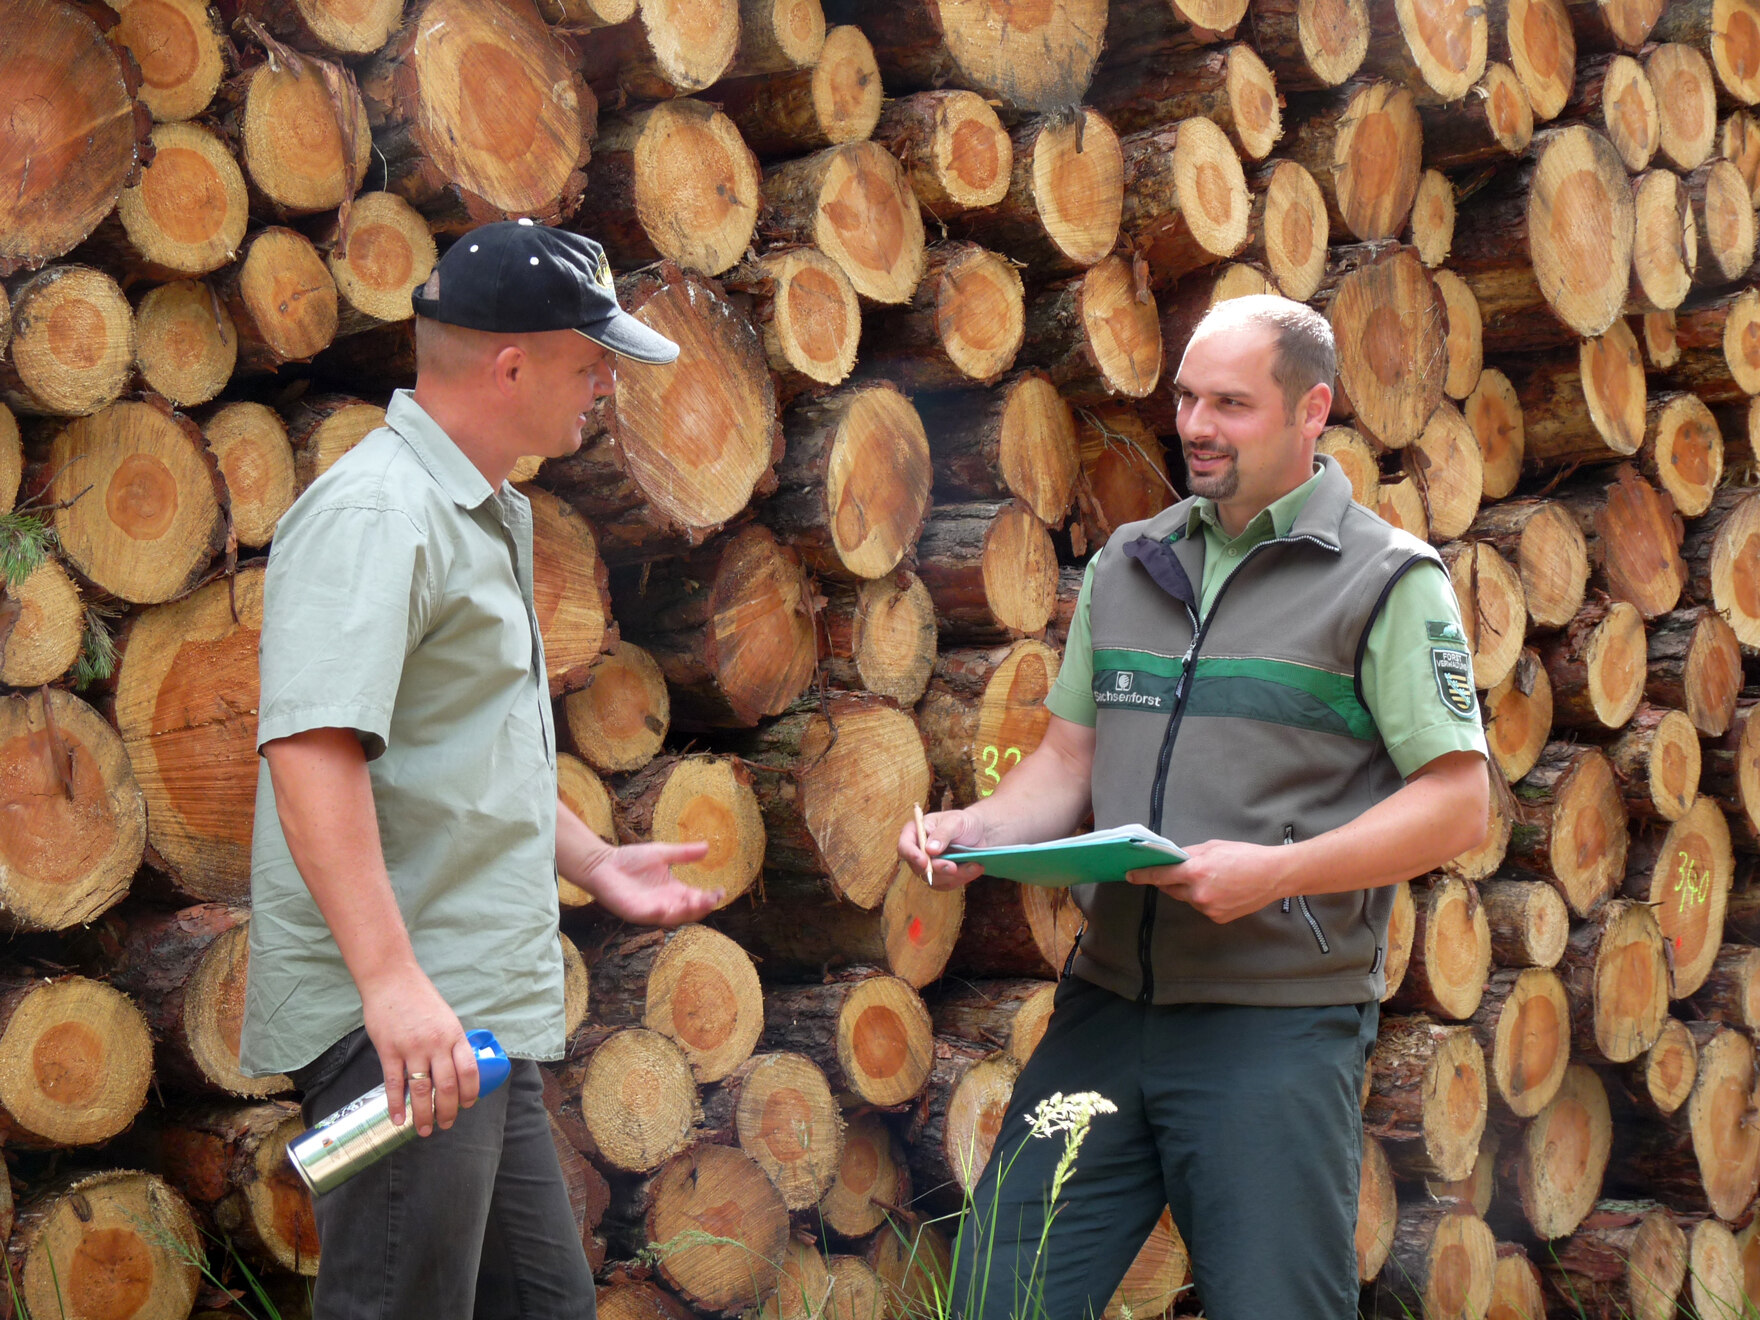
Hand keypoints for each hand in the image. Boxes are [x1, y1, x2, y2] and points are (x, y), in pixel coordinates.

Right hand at [359, 966, 479, 1136]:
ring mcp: (412, 1048)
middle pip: (447, 1086)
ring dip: (424, 1114)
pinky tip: (398, 1120)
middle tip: (446, 1124)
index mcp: (454, 1035)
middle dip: (448, 1111)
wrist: (392, 980)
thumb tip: (456, 1070)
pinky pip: (394, 1084)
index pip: (469, 1071)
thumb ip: (451, 1043)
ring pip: (422, 1090)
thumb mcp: (446, 1018)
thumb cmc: (420, 998)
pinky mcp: (389, 1050)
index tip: (467, 1106)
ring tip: (424, 1130)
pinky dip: (396, 1105)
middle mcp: (436, 1044)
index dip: (470, 1093)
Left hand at [579, 841, 717, 923]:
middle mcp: (665, 903)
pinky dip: (657, 914)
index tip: (721, 891)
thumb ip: (684, 854)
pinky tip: (664, 907)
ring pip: (673, 918)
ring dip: (685, 912)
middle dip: (702, 907)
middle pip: (689, 912)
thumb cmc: (630, 859)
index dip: (710, 898)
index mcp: (674, 891)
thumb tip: (707, 847)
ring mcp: (650, 910)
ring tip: (695, 902)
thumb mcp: (662, 853)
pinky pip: (649, 917)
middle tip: (711, 899)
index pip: (697, 898)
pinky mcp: (634, 912)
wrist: (602, 863)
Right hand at [897, 809, 986, 890]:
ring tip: (974, 864)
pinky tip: (975, 868)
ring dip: (954, 875)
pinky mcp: (941, 877)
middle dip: (937, 869)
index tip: (925, 862)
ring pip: (934, 880)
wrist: (980, 833)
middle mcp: (919, 851)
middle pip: (918, 868)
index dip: (911, 855)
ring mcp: (929, 866)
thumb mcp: (955, 822)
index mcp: (916, 832)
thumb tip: (930, 850)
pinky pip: (947, 885)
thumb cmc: (964, 822)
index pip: (904, 846)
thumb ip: (942, 833)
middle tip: (953, 867)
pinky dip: (961, 879)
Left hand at [1127, 839, 1292, 923]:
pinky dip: (1205, 899)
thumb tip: (1173, 860)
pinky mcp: (1218, 918)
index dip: (1143, 875)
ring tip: (1211, 879)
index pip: (1160, 875)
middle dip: (1170, 881)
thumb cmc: (1244, 856)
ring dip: (1190, 890)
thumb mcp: (1213, 847)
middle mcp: (1198, 893)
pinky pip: (1202, 907)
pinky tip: (1221, 890)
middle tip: (1178, 873)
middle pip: (1171, 889)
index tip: (1130, 875)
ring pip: (1187, 899)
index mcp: (1195, 871)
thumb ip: (1190, 855)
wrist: (1273, 875)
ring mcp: (1208, 908)